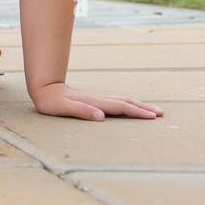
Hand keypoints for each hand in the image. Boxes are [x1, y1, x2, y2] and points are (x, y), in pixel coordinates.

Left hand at [30, 82, 162, 120]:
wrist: (44, 88)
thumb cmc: (51, 102)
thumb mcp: (63, 108)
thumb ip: (81, 111)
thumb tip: (101, 117)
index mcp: (95, 103)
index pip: (120, 108)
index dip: (136, 112)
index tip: (152, 117)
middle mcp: (99, 100)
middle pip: (126, 102)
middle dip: (143, 108)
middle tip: (160, 114)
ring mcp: (97, 99)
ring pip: (122, 101)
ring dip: (138, 105)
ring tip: (152, 110)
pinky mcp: (94, 101)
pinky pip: (116, 103)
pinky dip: (128, 105)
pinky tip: (130, 108)